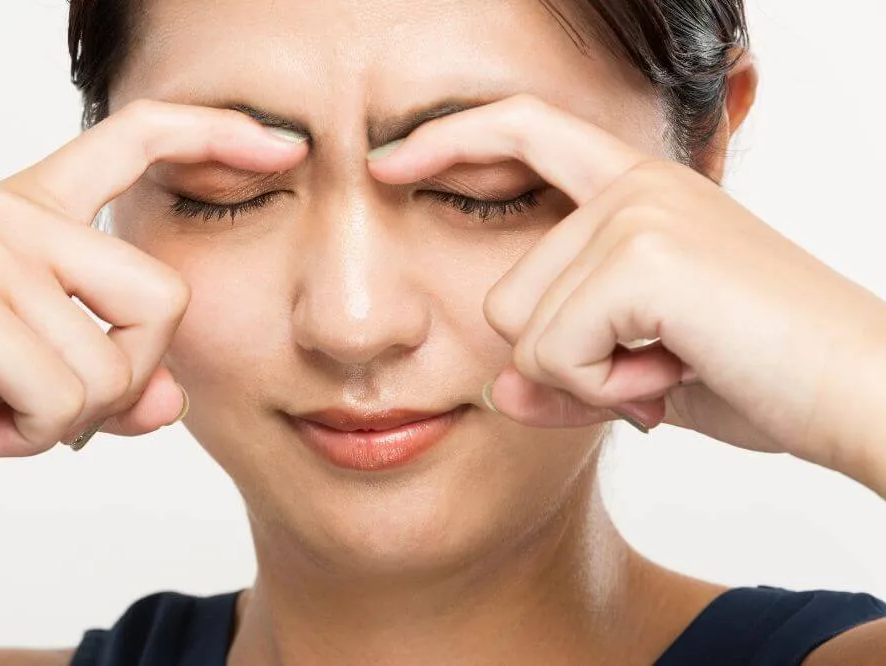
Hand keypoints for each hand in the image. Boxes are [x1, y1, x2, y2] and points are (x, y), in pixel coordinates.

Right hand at [0, 101, 307, 515]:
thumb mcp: (30, 391)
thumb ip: (109, 385)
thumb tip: (174, 400)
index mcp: (25, 212)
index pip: (134, 138)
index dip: (212, 134)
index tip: (278, 146)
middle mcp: (9, 212)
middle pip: (164, 297)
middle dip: (125, 379)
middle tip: (46, 408)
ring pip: (116, 362)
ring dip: (66, 418)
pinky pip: (66, 396)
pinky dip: (27, 436)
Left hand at [368, 95, 885, 483]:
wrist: (863, 394)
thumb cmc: (768, 376)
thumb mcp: (644, 375)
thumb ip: (566, 374)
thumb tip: (497, 392)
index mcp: (638, 191)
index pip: (524, 131)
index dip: (450, 139)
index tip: (388, 160)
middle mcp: (632, 187)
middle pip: (502, 297)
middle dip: (563, 363)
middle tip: (659, 367)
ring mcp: (635, 215)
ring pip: (522, 331)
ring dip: (589, 378)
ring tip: (677, 365)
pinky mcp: (641, 257)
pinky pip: (554, 355)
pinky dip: (606, 391)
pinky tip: (678, 375)